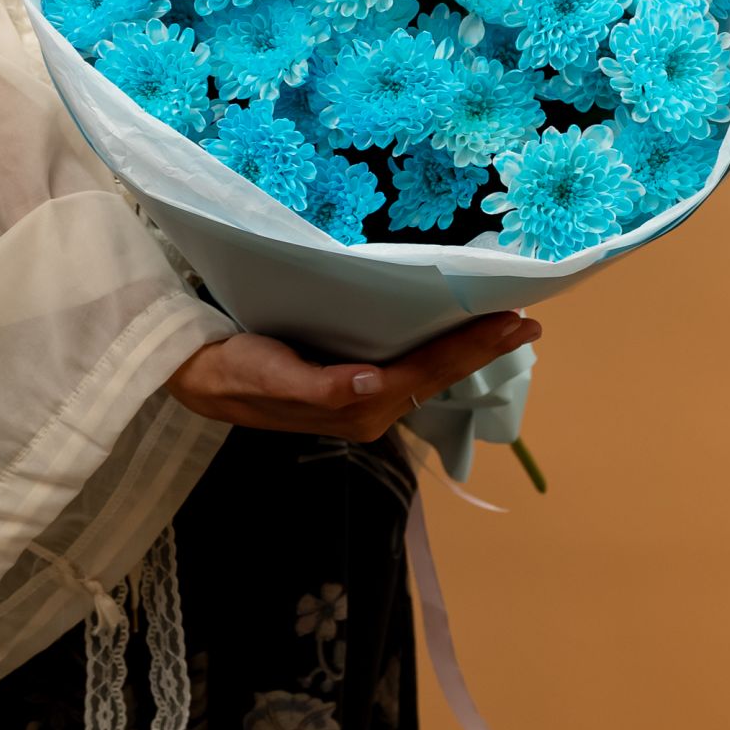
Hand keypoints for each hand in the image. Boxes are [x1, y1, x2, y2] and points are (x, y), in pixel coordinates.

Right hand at [164, 311, 541, 442]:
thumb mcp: (272, 377)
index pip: (428, 372)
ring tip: (500, 326)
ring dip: (466, 350)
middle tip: (527, 322)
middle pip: (438, 375)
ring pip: (427, 373)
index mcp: (359, 407)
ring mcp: (364, 398)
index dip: (472, 348)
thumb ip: (323, 387)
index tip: (513, 322)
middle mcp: (371, 407)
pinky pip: (408, 367)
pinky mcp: (353, 384)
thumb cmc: (237, 373)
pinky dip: (437, 349)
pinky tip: (449, 335)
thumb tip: (374, 382)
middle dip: (483, 349)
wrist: (202, 376)